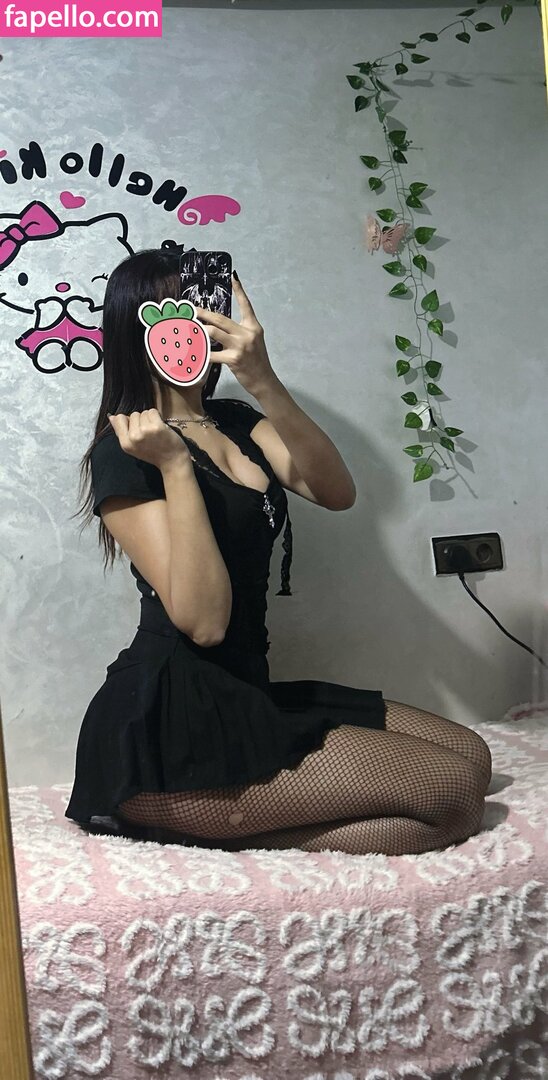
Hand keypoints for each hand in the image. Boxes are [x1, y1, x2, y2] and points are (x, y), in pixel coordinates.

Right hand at [108, 408, 191, 470]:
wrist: (172, 461)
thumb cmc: (153, 453)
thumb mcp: (133, 447)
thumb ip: (121, 432)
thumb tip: (111, 416)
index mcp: (125, 443)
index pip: (119, 419)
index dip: (129, 420)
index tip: (137, 428)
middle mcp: (133, 437)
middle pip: (133, 414)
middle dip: (141, 420)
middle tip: (149, 433)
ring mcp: (145, 431)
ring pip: (143, 413)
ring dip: (150, 419)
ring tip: (155, 431)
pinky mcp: (157, 427)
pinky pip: (153, 411)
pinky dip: (158, 416)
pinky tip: (161, 427)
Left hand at [195, 273, 275, 396]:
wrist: (264, 380)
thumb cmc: (256, 362)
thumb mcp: (253, 342)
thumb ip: (239, 331)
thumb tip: (219, 325)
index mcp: (253, 327)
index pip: (246, 305)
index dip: (239, 290)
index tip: (233, 276)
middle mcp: (247, 334)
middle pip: (220, 319)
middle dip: (203, 313)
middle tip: (192, 309)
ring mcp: (240, 346)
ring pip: (213, 332)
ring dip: (199, 330)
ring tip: (189, 330)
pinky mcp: (234, 359)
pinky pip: (212, 354)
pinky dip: (201, 353)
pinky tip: (194, 353)